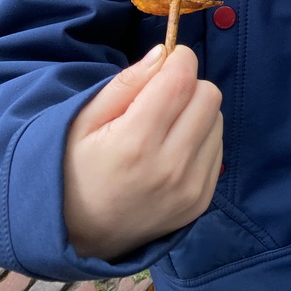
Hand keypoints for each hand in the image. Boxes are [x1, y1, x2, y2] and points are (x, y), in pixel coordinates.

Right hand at [63, 45, 222, 260]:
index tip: (165, 62)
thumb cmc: (73, 169)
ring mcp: (190, 188)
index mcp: (137, 142)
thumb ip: (127, 83)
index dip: (178, 59)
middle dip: (187, 84)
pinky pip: (218, 148)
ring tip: (164, 128)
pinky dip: (200, 139)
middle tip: (161, 97)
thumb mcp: (84, 120)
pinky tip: (172, 151)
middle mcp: (171, 166)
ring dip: (196, 112)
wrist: (76, 238)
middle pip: (208, 95)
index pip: (182, 80)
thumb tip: (164, 53)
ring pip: (217, 118)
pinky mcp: (201, 202)